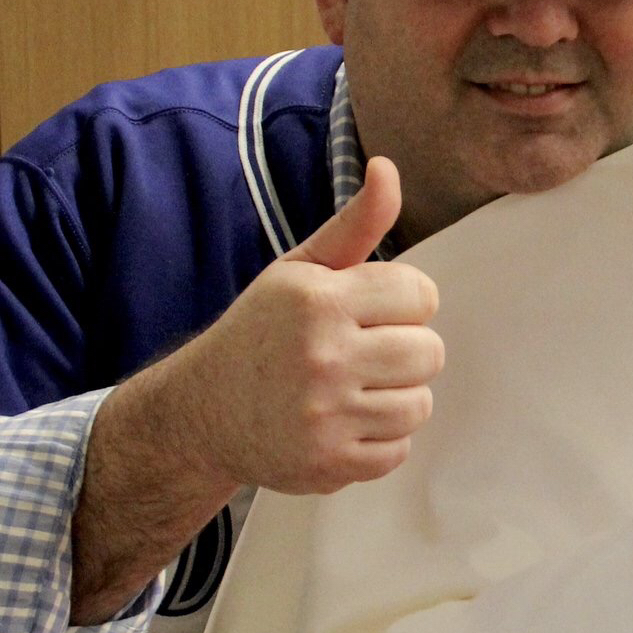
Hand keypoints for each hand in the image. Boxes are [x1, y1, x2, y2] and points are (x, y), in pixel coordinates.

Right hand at [134, 155, 444, 493]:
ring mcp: (324, 416)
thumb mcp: (300, 270)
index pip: (420, 294)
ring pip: (420, 404)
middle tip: (362, 354)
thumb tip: (389, 168)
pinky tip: (344, 423)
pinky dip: (379, 440)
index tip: (370, 311)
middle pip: (429, 352)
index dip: (402, 303)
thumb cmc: (263, 332)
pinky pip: (399, 450)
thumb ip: (355, 224)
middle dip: (404, 351)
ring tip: (352, 389)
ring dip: (395, 397)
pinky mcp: (328, 464)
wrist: (203, 411)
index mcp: (318, 300)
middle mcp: (321, 356)